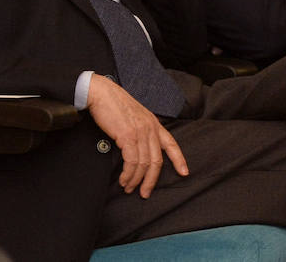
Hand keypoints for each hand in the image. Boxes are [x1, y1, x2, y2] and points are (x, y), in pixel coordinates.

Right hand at [86, 74, 187, 197]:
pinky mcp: (127, 136)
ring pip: (144, 164)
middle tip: (144, 193)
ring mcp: (140, 132)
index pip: (171, 144)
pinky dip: (128, 174)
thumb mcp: (135, 116)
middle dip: (151, 181)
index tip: (184, 173)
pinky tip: (124, 180)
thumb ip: (141, 130)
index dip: (179, 160)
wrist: (101, 93)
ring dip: (136, 180)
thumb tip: (139, 148)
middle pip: (157, 161)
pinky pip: (132, 162)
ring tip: (128, 188)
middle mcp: (150, 128)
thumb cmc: (114, 104)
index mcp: (154, 123)